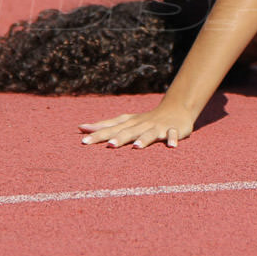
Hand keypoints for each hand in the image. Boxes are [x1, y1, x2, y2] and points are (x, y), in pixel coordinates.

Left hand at [79, 106, 194, 148]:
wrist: (176, 108)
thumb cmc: (145, 119)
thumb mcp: (125, 121)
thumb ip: (104, 126)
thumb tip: (80, 128)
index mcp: (129, 123)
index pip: (111, 129)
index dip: (98, 134)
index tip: (83, 141)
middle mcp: (142, 124)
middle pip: (128, 131)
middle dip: (119, 138)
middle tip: (109, 146)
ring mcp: (158, 127)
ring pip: (149, 133)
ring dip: (144, 139)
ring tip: (136, 146)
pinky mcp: (173, 129)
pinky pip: (173, 134)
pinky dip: (173, 138)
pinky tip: (172, 146)